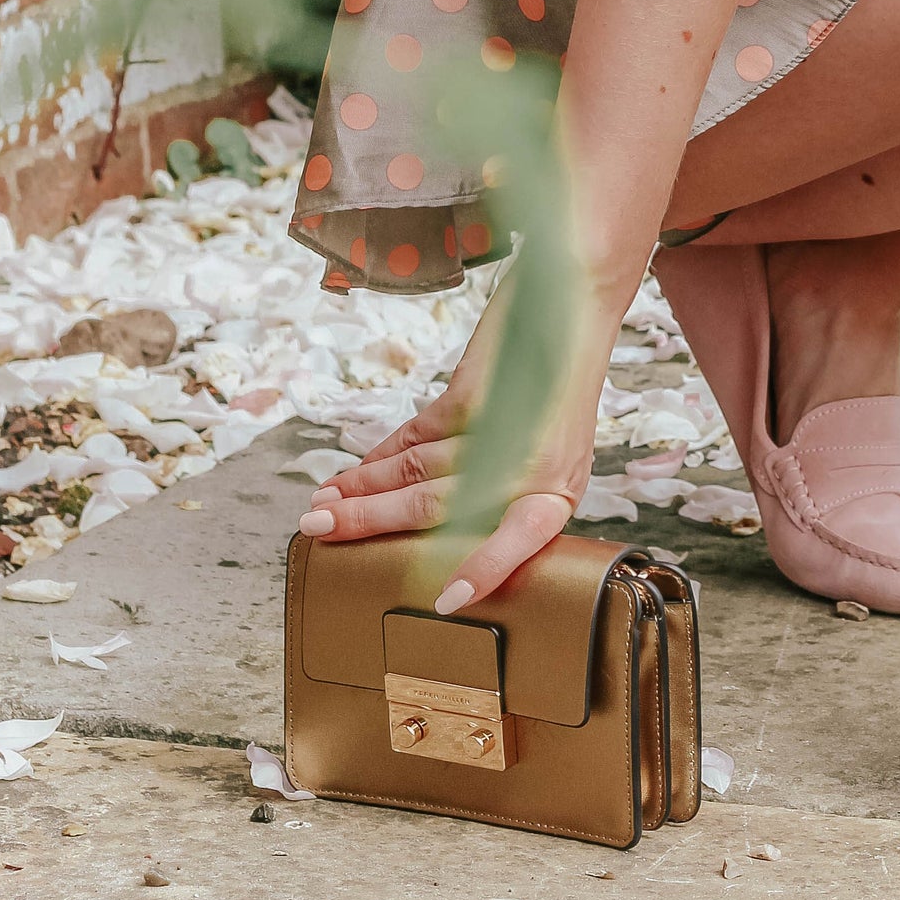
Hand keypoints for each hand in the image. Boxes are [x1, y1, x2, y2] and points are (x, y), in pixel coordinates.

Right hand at [298, 278, 602, 610]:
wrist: (578, 298)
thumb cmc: (563, 384)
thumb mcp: (554, 450)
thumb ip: (512, 489)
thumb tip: (449, 533)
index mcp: (558, 491)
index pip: (522, 540)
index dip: (483, 570)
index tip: (445, 601)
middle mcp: (532, 463)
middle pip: (438, 506)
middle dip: (371, 522)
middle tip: (321, 535)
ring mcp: (502, 426)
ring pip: (416, 470)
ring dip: (362, 489)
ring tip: (322, 508)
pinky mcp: (474, 391)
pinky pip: (416, 434)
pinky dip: (379, 455)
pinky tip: (353, 470)